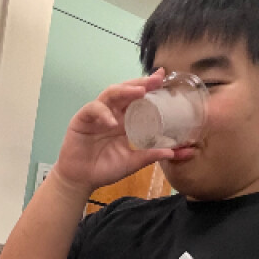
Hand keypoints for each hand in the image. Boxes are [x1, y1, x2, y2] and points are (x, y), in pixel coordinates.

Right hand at [51, 69, 174, 195]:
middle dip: (141, 83)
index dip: (150, 88)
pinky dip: (103, 114)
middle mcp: (113, 113)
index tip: (163, 78)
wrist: (82, 180)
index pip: (138, 100)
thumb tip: (176, 153)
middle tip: (156, 79)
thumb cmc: (105, 169)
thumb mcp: (133, 162)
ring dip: (125, 91)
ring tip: (140, 91)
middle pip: (126, 91)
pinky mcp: (82, 119)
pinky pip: (93, 110)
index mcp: (125, 121)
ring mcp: (98, 114)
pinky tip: (113, 122)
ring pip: (111, 94)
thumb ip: (151, 155)